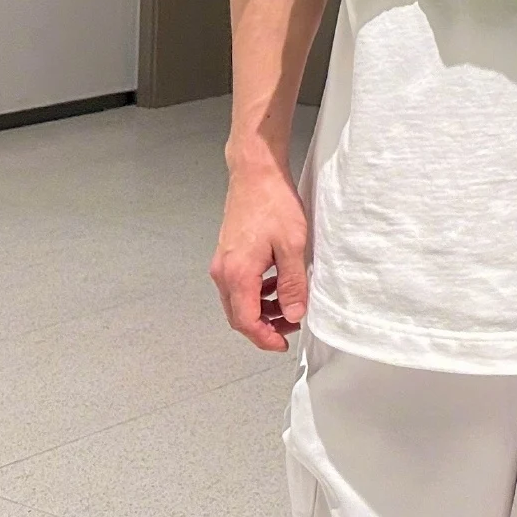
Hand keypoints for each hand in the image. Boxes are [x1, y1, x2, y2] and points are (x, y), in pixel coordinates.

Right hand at [209, 159, 308, 351]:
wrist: (255, 173)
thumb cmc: (274, 203)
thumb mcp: (293, 246)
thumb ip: (292, 284)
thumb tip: (293, 314)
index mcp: (237, 275)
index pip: (246, 322)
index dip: (265, 338)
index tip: (283, 343)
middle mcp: (223, 272)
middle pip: (239, 316)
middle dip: (265, 327)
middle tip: (292, 325)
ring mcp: (223, 263)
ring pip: (239, 301)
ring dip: (262, 309)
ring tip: (290, 304)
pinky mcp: (228, 254)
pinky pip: (239, 285)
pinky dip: (257, 292)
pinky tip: (277, 283)